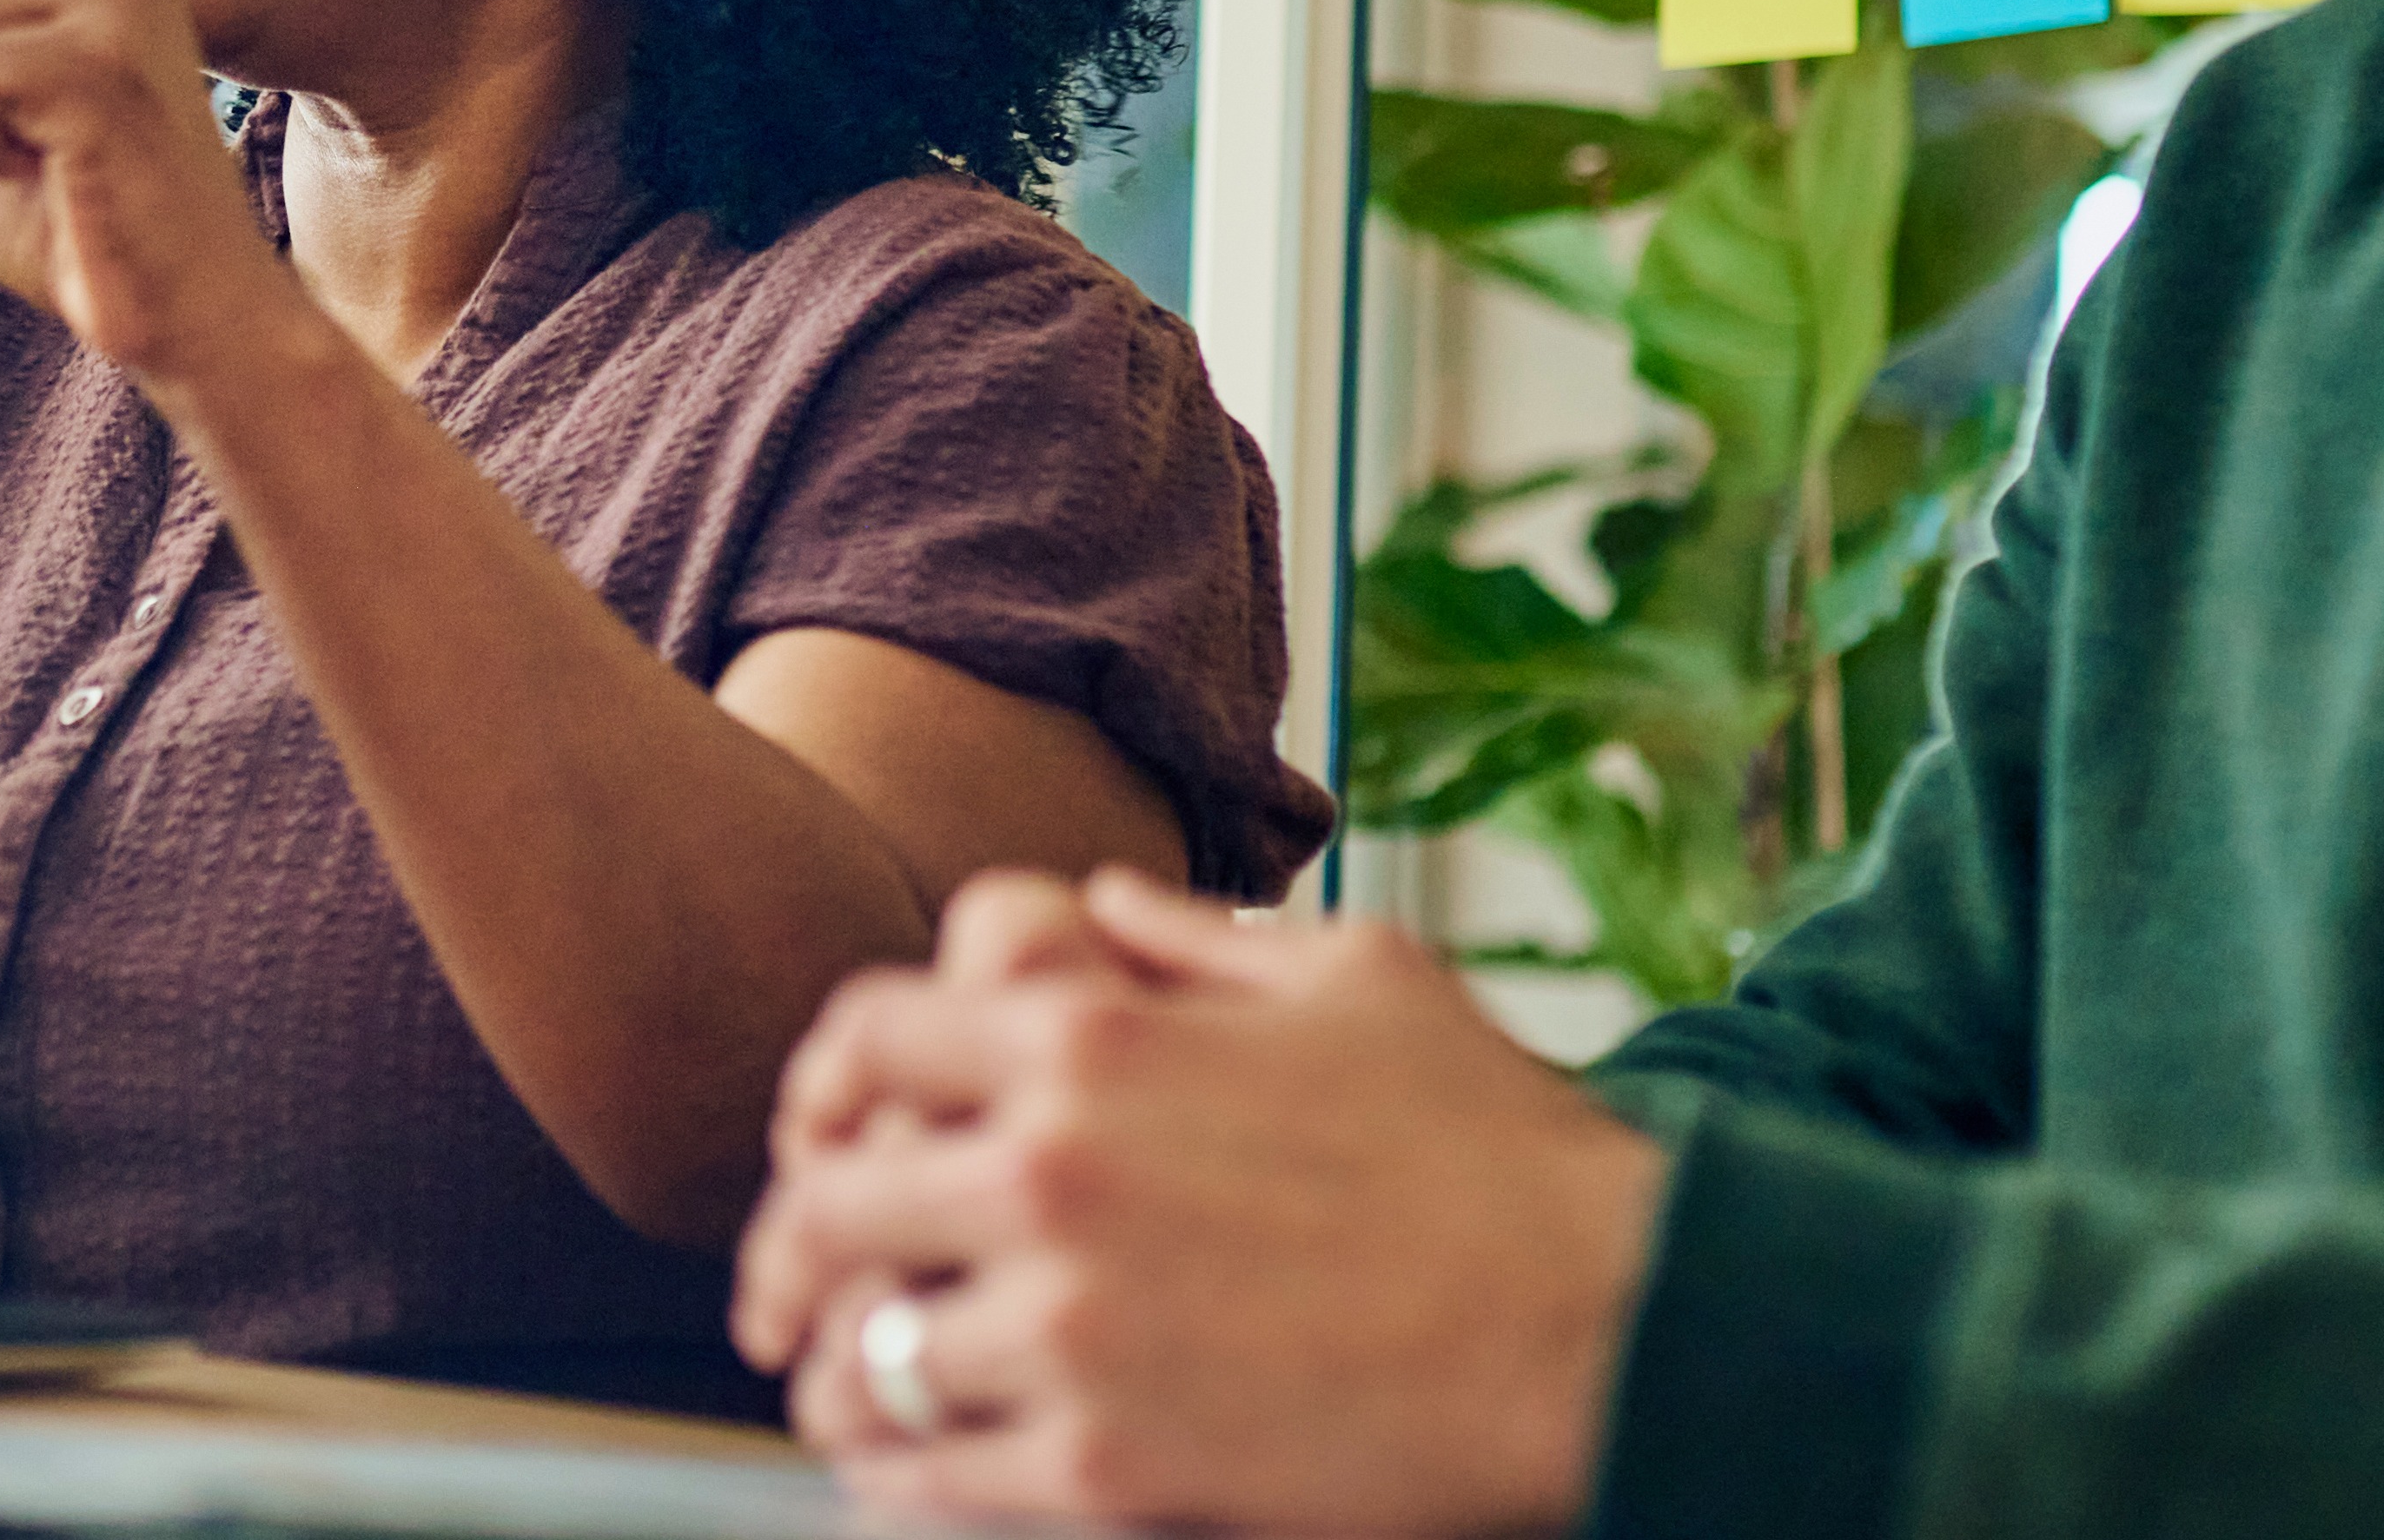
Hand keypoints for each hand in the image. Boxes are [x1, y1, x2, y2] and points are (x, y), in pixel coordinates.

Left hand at [732, 869, 1671, 1536]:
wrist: (1604, 1324)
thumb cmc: (1498, 1149)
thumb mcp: (1358, 979)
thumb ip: (1200, 942)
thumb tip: (1103, 907)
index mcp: (1094, 1042)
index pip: (866, 1036)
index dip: (818, 1088)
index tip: (814, 1138)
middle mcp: (1051, 1176)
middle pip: (826, 1206)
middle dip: (785, 1253)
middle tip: (779, 1297)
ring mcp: (1070, 1327)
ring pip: (865, 1358)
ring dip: (840, 1376)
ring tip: (844, 1396)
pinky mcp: (1106, 1466)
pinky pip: (933, 1475)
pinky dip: (898, 1475)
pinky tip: (909, 1472)